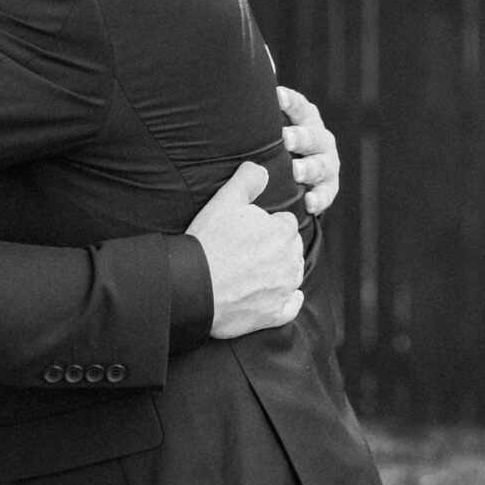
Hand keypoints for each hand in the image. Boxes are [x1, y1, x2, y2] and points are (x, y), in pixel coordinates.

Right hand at [188, 163, 304, 339]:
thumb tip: (262, 170)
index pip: (285, 223)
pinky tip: (277, 295)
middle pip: (291, 248)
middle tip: (249, 250)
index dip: (267, 224)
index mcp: (283, 232)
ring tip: (256, 270)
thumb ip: (248, 180)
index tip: (250, 231)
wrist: (192, 287)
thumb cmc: (208, 242)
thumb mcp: (224, 201)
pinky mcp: (275, 314)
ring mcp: (284, 290)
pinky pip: (291, 306)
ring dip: (280, 271)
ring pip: (292, 274)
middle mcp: (290, 261)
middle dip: (275, 247)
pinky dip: (287, 301)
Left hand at [278, 83, 339, 215]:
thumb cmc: (277, 143)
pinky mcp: (327, 189)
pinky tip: (309, 202)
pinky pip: (325, 195)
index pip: (300, 106)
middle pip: (312, 136)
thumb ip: (265, 97)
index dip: (290, 101)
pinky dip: (318, 199)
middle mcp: (320, 139)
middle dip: (300, 136)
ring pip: (321, 165)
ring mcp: (326, 164)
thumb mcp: (272, 122)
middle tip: (286, 138)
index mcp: (306, 119)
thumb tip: (260, 55)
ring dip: (309, 168)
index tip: (276, 96)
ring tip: (295, 171)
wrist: (293, 178)